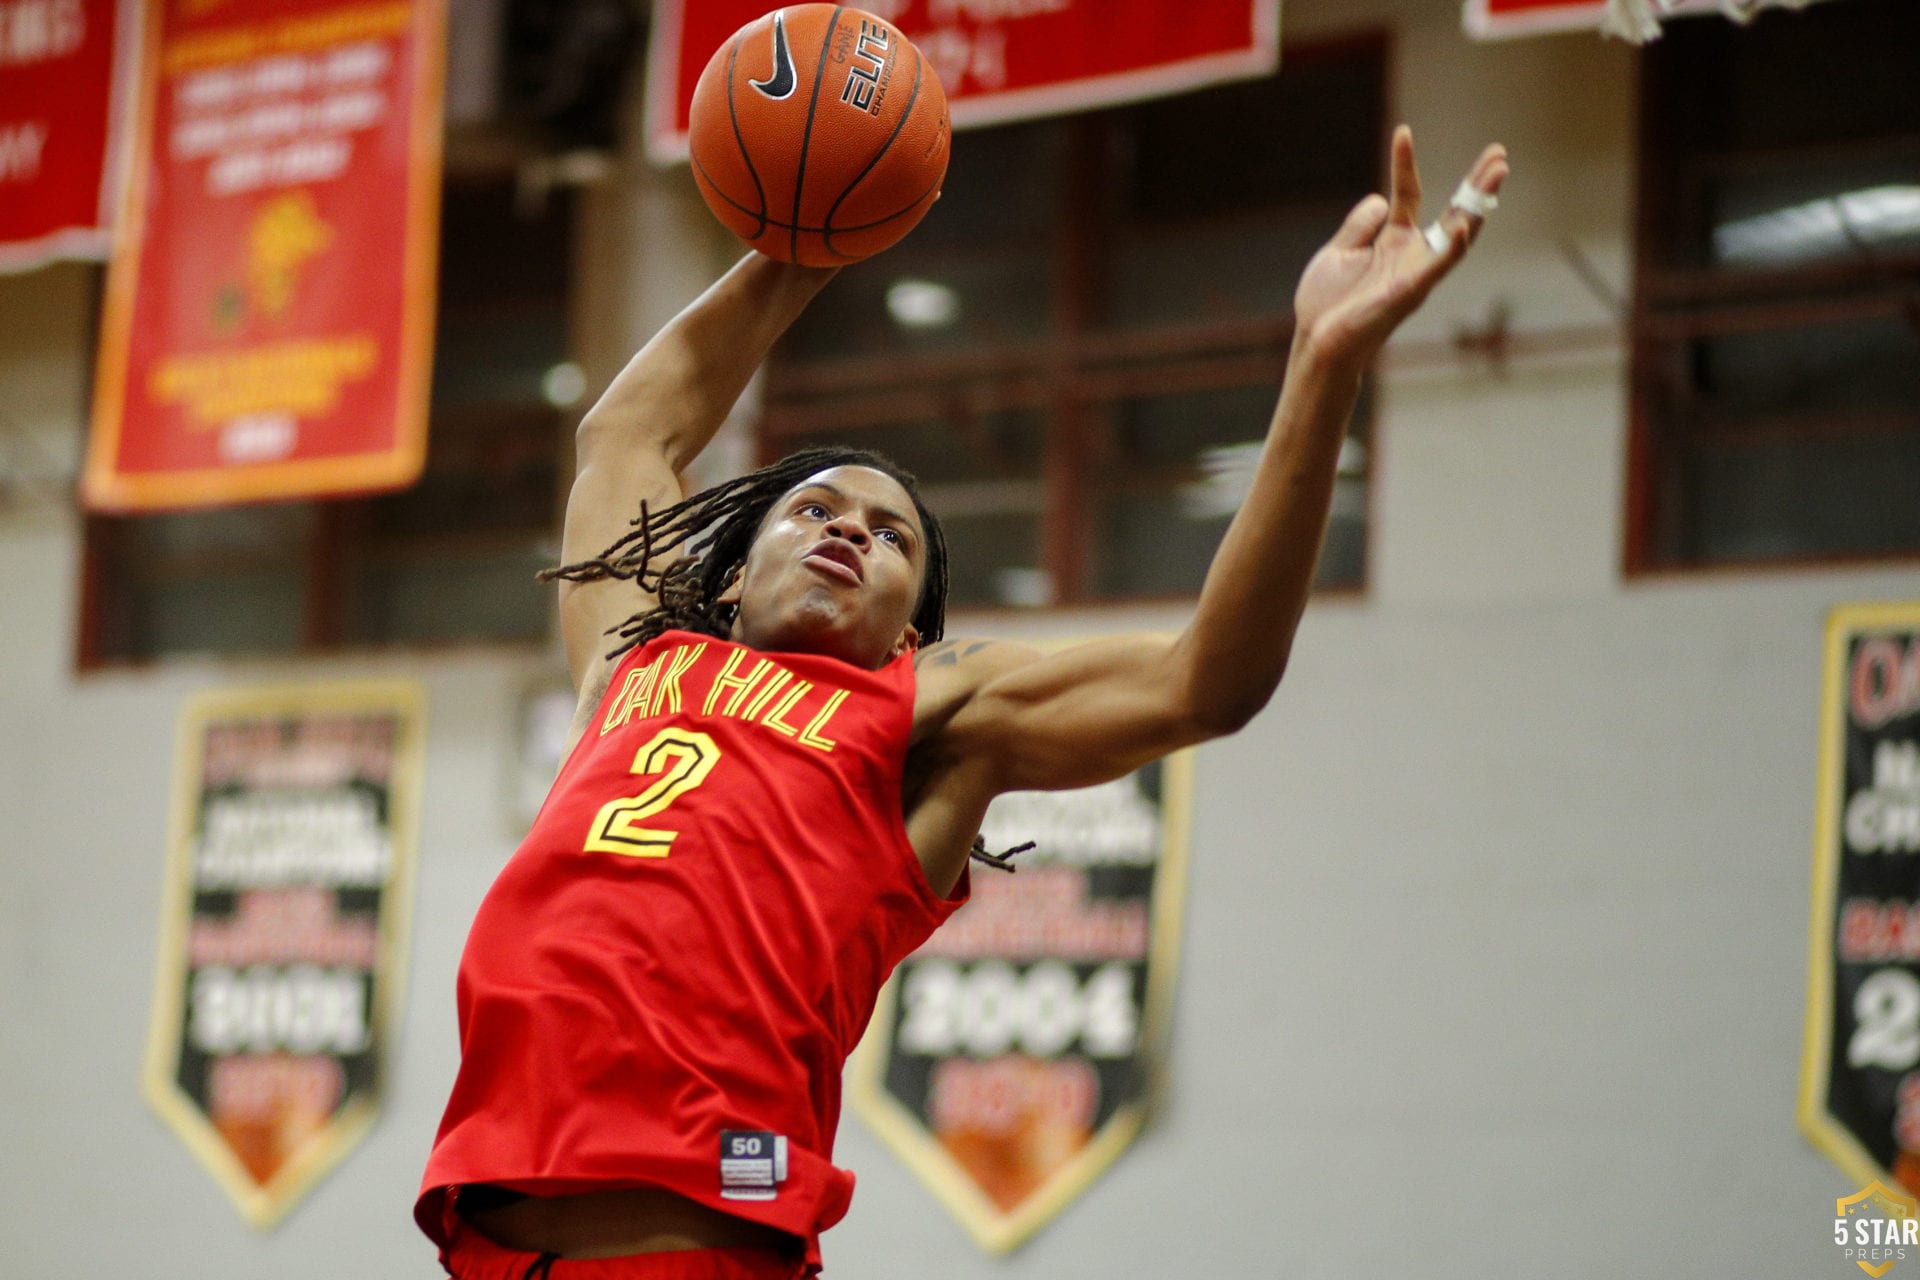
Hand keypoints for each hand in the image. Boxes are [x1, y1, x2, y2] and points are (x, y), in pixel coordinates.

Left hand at [1291, 126, 1508, 366]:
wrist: (1316, 342)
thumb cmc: (1327, 304)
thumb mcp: (1339, 252)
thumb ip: (1360, 225)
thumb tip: (1381, 197)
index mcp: (1393, 242)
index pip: (1408, 194)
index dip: (1405, 163)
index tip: (1403, 132)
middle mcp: (1411, 254)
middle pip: (1452, 211)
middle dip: (1476, 184)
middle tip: (1499, 153)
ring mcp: (1415, 272)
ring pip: (1457, 233)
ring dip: (1479, 204)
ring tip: (1497, 173)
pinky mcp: (1410, 291)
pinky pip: (1438, 266)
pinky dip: (1453, 246)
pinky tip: (1465, 224)